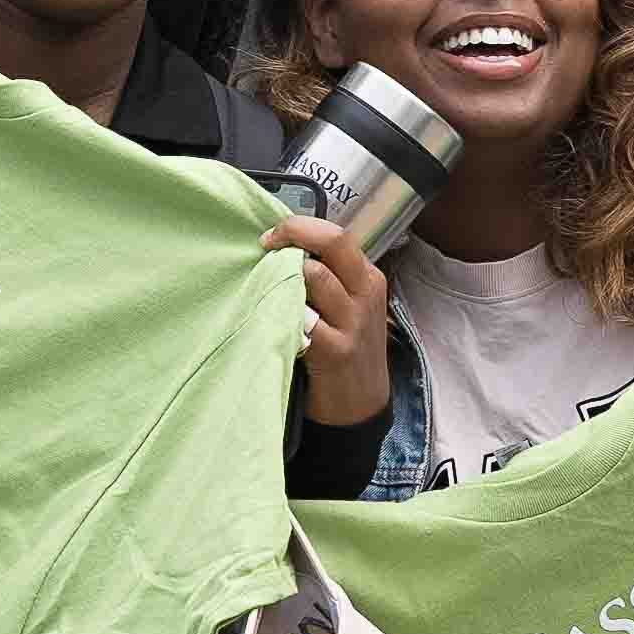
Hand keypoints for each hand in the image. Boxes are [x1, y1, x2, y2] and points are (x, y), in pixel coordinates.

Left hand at [266, 210, 396, 430]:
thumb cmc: (347, 348)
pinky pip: (303, 318)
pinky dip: (283, 313)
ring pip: (314, 276)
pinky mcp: (336, 351)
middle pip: (333, 243)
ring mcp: (353, 322)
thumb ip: (329, 277)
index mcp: (368, 277)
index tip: (272, 236)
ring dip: (285, 275)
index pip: (337, 234)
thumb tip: (284, 247)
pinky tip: (273, 319)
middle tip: (266, 245)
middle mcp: (365, 293)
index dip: (300, 227)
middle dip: (293, 234)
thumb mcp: (350, 307)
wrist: (361, 405)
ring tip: (270, 287)